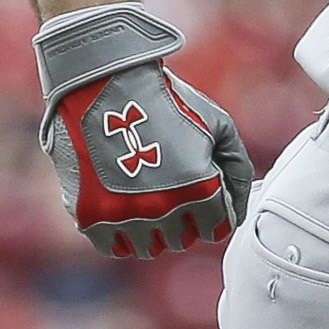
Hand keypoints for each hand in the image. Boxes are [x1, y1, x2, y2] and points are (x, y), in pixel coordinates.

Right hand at [32, 1, 255, 262]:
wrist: (102, 80)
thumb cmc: (163, 98)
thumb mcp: (217, 123)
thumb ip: (238, 168)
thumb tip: (239, 207)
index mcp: (200, 188)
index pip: (216, 228)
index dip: (212, 212)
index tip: (202, 198)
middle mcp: (164, 209)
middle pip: (182, 240)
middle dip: (183, 222)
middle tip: (172, 195)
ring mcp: (124, 215)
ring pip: (149, 247)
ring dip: (152, 231)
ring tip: (146, 203)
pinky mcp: (90, 215)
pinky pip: (112, 246)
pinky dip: (120, 235)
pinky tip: (122, 211)